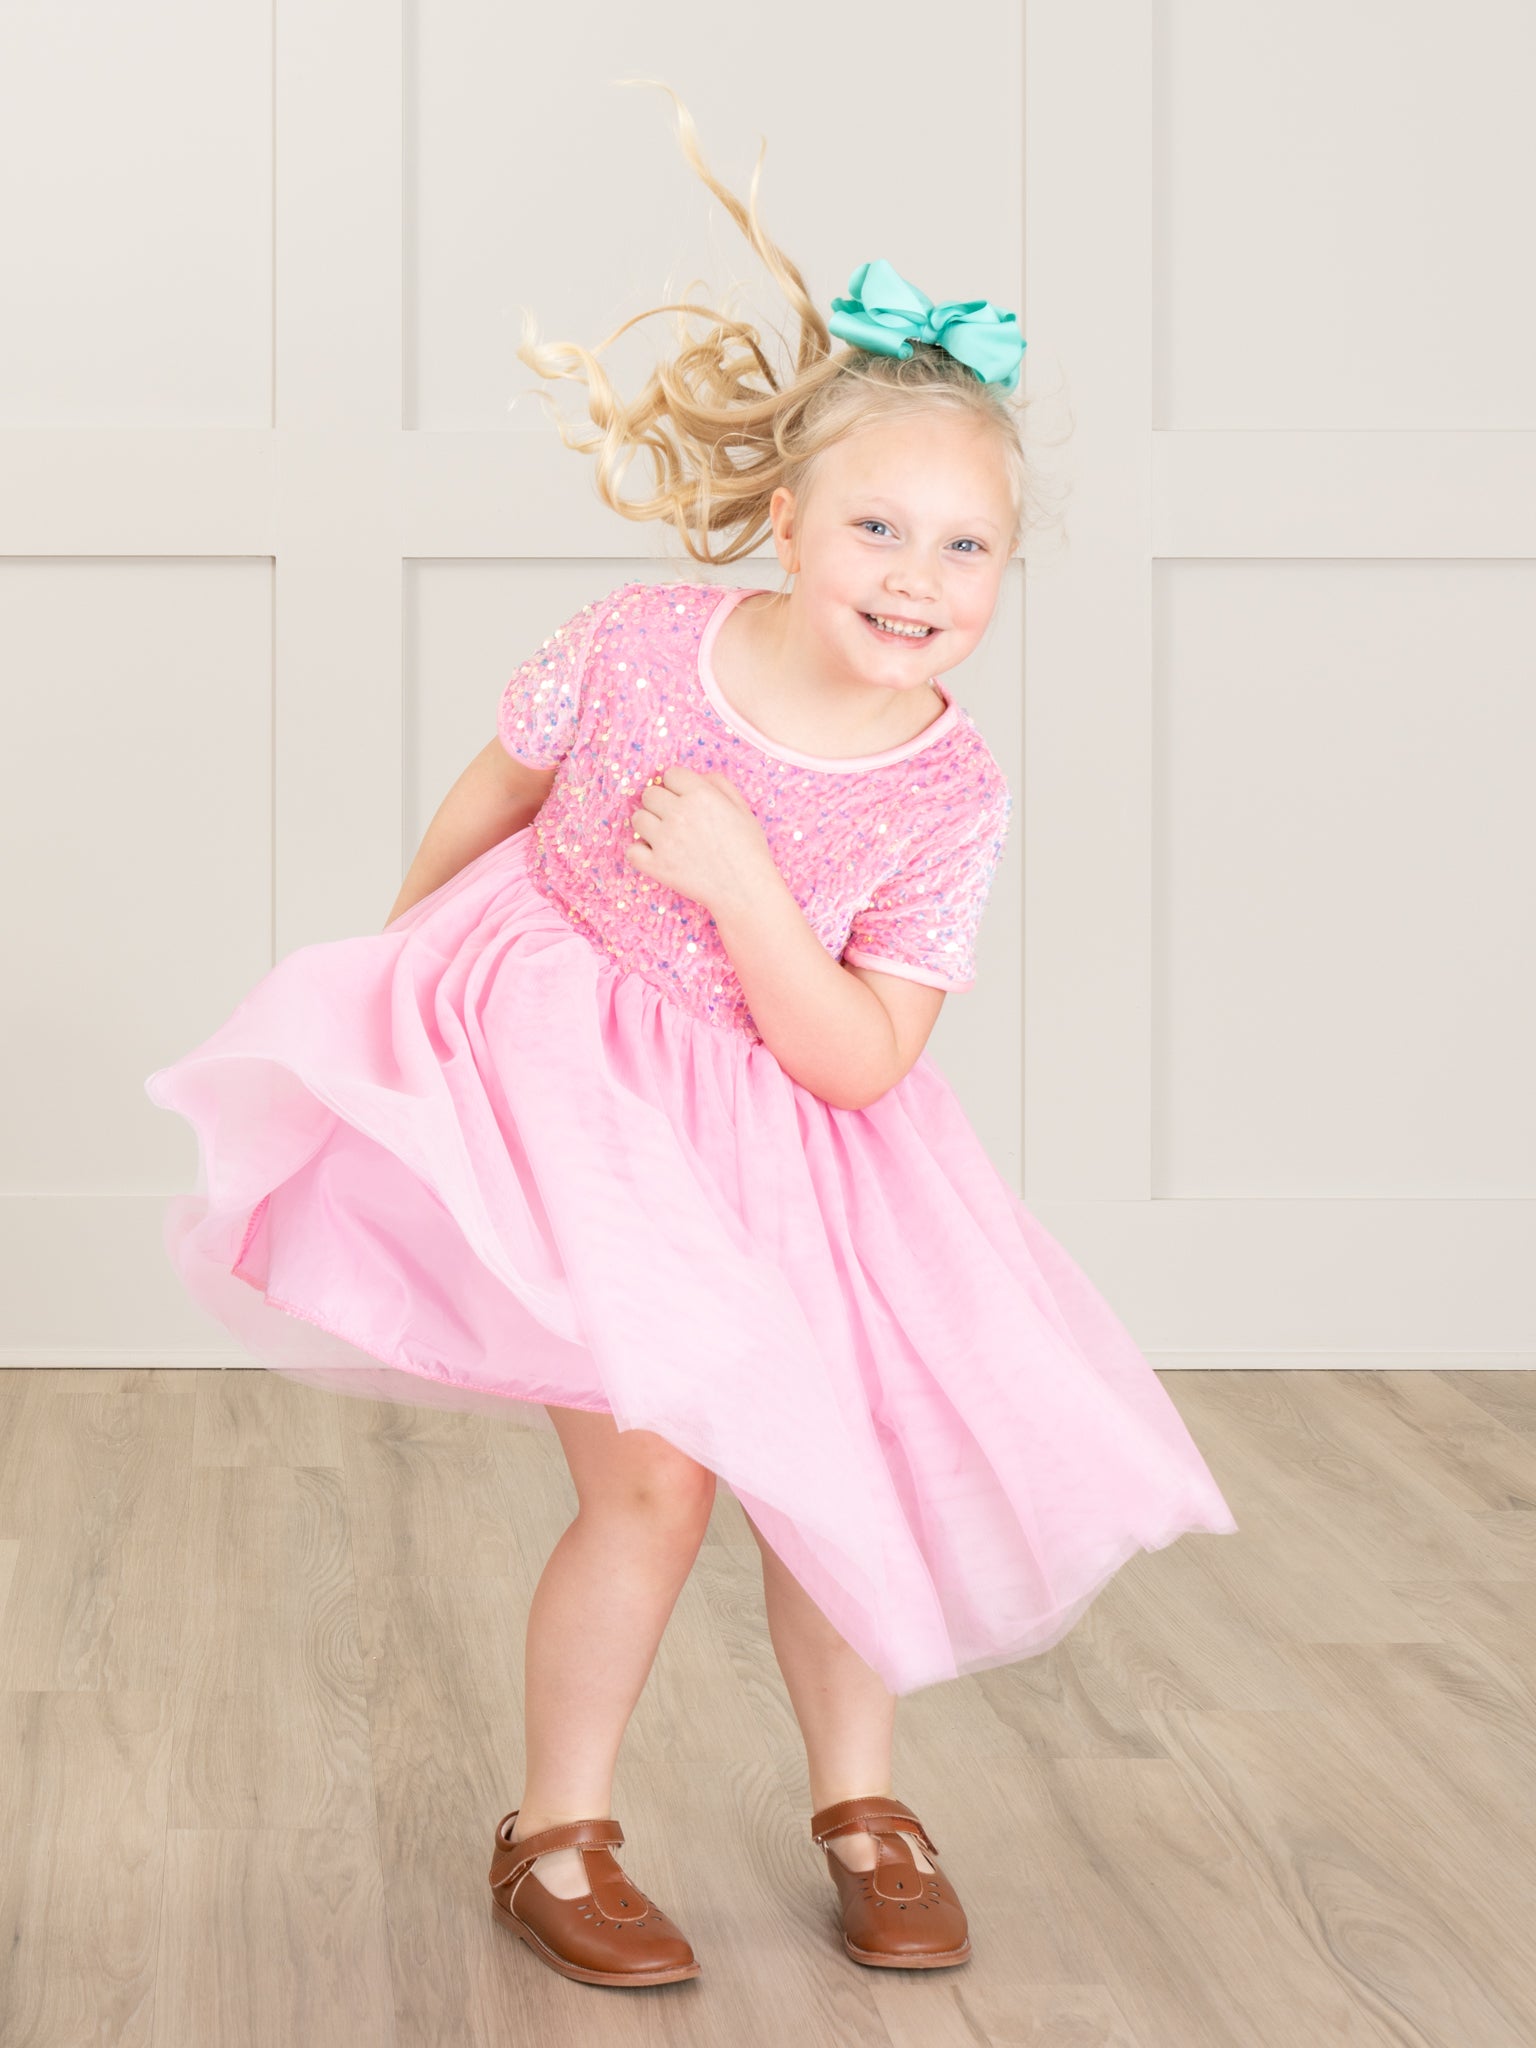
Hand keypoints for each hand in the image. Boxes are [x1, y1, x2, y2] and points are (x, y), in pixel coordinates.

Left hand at [625, 764, 776, 914]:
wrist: (745, 890)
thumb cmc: (748, 849)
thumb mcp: (742, 808)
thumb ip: (719, 784)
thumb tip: (697, 777)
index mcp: (701, 795)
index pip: (670, 774)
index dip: (678, 786)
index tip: (685, 799)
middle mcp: (679, 813)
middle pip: (649, 794)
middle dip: (661, 803)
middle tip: (676, 819)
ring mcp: (664, 840)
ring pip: (638, 818)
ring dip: (649, 825)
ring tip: (667, 837)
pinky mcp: (656, 866)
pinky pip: (631, 850)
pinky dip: (641, 852)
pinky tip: (657, 855)